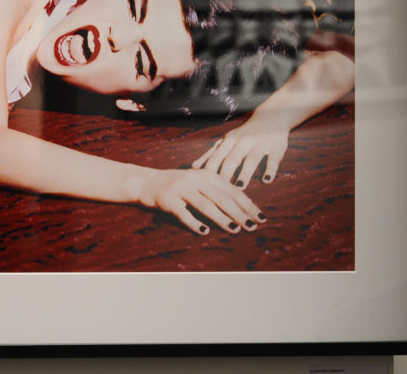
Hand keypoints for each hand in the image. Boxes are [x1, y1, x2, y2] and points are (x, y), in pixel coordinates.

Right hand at [139, 168, 264, 233]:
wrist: (146, 181)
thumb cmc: (177, 185)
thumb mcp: (198, 182)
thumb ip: (217, 190)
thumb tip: (243, 206)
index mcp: (206, 175)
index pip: (232, 191)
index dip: (248, 204)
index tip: (261, 217)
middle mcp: (196, 179)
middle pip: (222, 198)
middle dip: (240, 213)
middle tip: (253, 226)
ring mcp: (181, 189)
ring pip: (205, 205)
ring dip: (222, 218)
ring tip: (235, 229)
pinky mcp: (168, 199)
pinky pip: (183, 213)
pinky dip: (193, 222)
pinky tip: (204, 231)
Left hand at [192, 116, 288, 188]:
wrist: (271, 118)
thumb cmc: (244, 134)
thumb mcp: (226, 141)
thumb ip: (211, 154)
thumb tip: (194, 167)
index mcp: (230, 140)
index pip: (217, 155)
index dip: (211, 169)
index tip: (204, 183)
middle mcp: (244, 141)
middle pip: (233, 158)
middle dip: (225, 173)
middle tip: (219, 190)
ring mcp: (261, 144)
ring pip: (252, 159)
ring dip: (245, 173)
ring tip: (239, 187)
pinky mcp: (276, 148)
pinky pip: (273, 159)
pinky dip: (270, 169)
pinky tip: (266, 180)